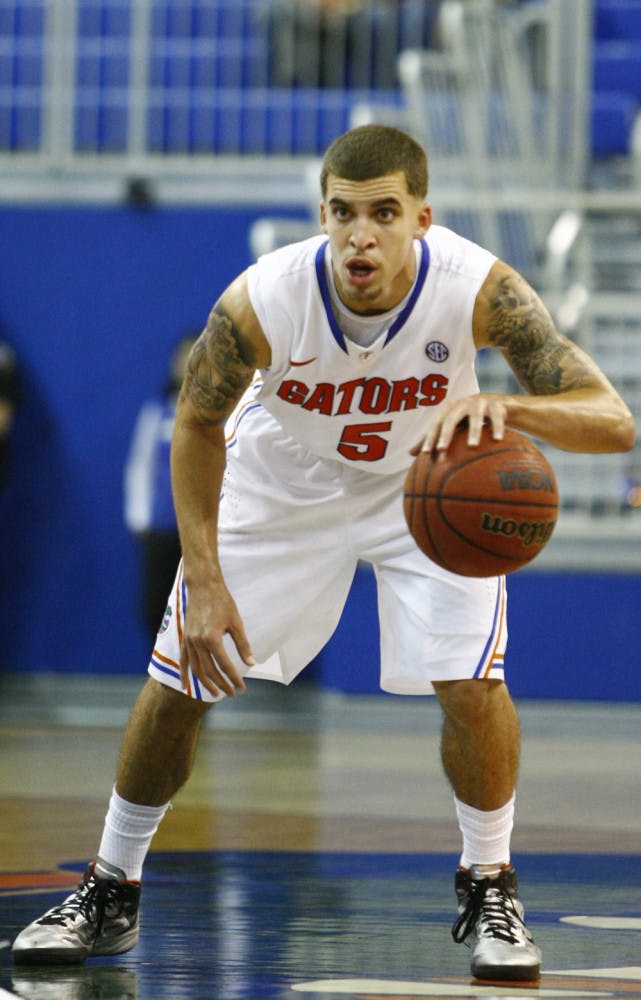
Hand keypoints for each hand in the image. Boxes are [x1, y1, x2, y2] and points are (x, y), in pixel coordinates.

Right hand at [179, 578, 253, 698]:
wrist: (203, 587)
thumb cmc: (223, 602)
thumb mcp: (236, 623)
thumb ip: (243, 645)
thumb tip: (251, 663)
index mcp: (212, 638)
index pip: (225, 665)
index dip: (234, 678)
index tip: (241, 687)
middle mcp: (198, 642)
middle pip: (210, 671)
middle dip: (221, 684)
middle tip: (232, 693)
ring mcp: (189, 641)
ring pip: (196, 669)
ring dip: (205, 683)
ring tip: (215, 693)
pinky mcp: (185, 638)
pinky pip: (183, 660)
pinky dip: (184, 674)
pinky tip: (186, 686)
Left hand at [411, 394, 508, 455]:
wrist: (497, 404)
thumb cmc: (468, 418)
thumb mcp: (452, 426)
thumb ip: (433, 437)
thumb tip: (410, 453)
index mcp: (449, 410)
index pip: (435, 425)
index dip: (429, 438)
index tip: (424, 454)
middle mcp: (462, 404)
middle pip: (451, 419)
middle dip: (446, 433)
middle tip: (442, 449)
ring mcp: (480, 403)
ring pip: (475, 417)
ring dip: (473, 431)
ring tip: (472, 446)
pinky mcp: (496, 405)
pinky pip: (497, 416)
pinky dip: (497, 427)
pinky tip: (497, 439)